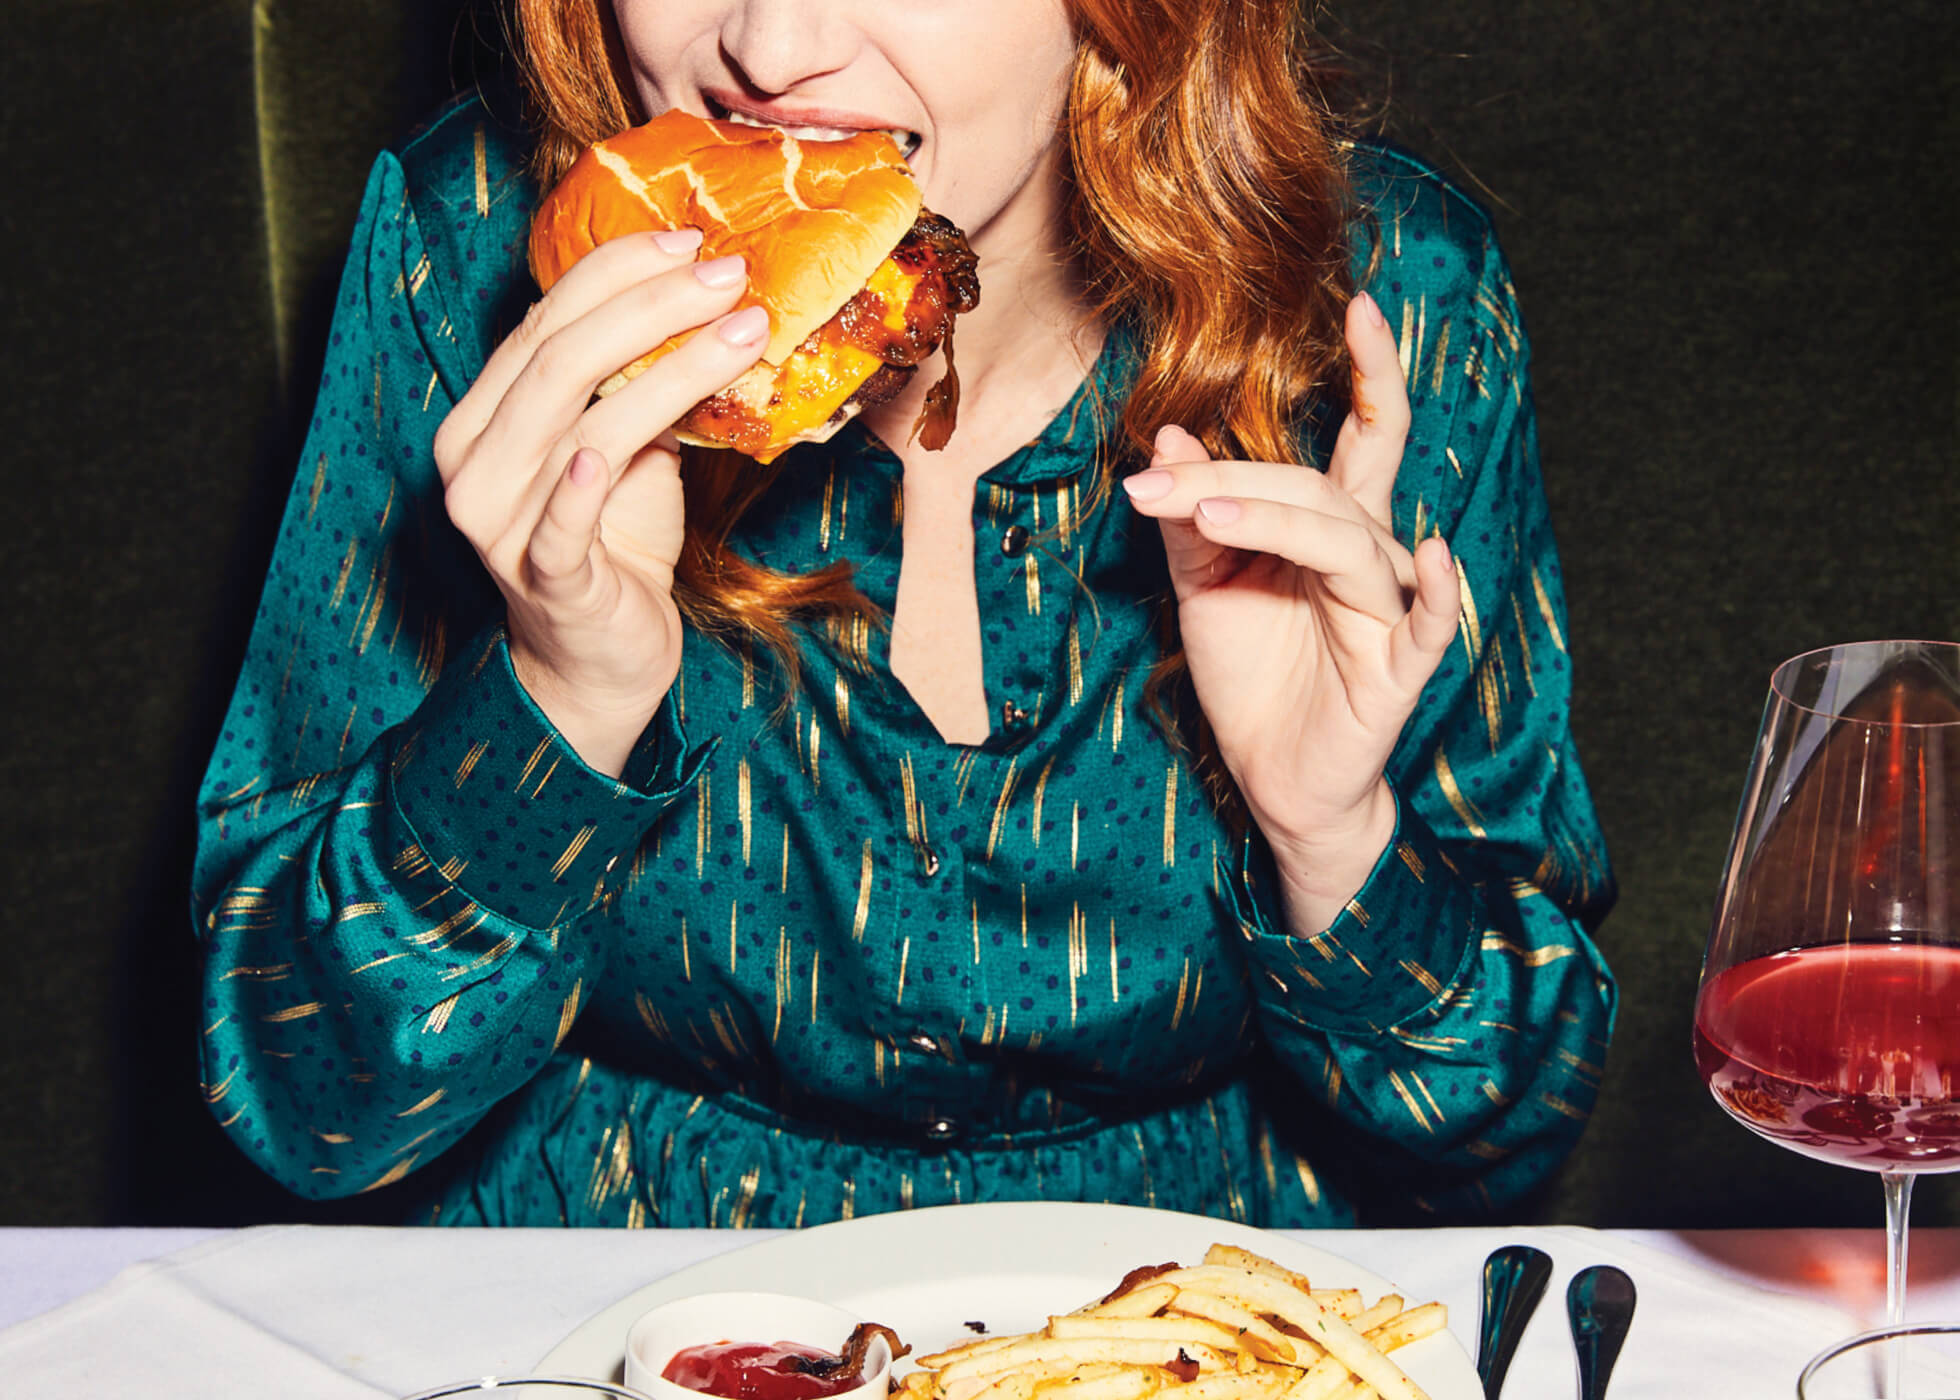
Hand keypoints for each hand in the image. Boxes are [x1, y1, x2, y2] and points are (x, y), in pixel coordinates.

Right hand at [432, 230, 770, 774]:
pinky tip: (605, 454)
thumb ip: (644, 386)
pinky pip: (559, 527)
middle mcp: (475, 459)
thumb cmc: (614, 542)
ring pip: (579, 424)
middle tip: (729, 276)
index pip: (545, 319)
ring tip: (743, 333)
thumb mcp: (632, 449)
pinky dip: (579, 489)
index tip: (691, 241)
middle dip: (652, 305)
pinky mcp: (542, 580)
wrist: (599, 659)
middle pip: (559, 357)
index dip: (617, 272)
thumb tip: (715, 309)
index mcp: (487, 413)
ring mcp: (499, 522)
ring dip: (669, 372)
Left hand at [1121, 291, 1459, 929]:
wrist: (1271, 777)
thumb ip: (1192, 516)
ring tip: (1205, 518)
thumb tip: (1168, 437)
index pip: (1358, 438)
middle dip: (1237, 480)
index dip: (1372, 372)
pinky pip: (1428, 626)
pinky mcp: (1396, 671)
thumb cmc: (1251, 675)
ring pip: (1349, 543)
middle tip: (1158, 487)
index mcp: (1330, 527)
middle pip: (1321, 490)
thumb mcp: (1204, 585)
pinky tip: (1427, 556)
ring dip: (1278, 520)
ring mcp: (1387, 612)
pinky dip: (1435, 593)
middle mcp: (1367, 557)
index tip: (1363, 303)